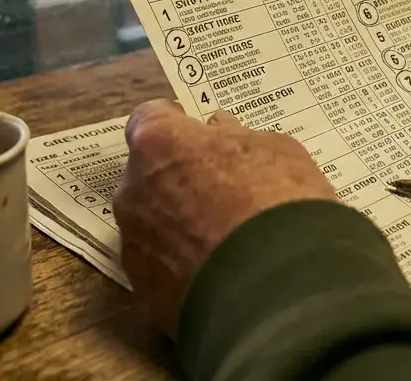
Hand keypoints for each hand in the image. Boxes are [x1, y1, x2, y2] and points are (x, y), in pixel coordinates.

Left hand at [112, 100, 335, 335]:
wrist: (277, 289)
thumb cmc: (277, 201)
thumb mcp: (275, 151)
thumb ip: (236, 138)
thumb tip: (221, 133)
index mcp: (159, 143)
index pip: (150, 117)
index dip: (176, 124)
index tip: (198, 132)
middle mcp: (133, 191)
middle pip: (148, 175)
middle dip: (177, 178)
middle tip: (220, 189)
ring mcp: (134, 246)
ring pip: (152, 224)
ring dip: (179, 225)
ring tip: (224, 240)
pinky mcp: (145, 293)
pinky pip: (162, 269)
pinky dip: (184, 267)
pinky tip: (220, 274)